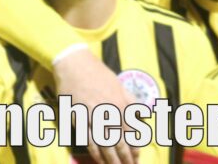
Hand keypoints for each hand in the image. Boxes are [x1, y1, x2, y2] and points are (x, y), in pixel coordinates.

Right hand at [53, 48, 137, 163]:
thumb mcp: (119, 84)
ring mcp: (93, 116)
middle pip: (120, 141)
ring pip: (105, 144)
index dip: (134, 147)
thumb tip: (142, 115)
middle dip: (125, 158)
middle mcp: (109, 112)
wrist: (74, 64)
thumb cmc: (97, 73)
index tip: (136, 157)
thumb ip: (131, 100)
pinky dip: (95, 153)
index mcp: (121, 104)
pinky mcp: (79, 118)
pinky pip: (89, 140)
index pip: (131, 132)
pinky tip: (99, 161)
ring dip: (111, 160)